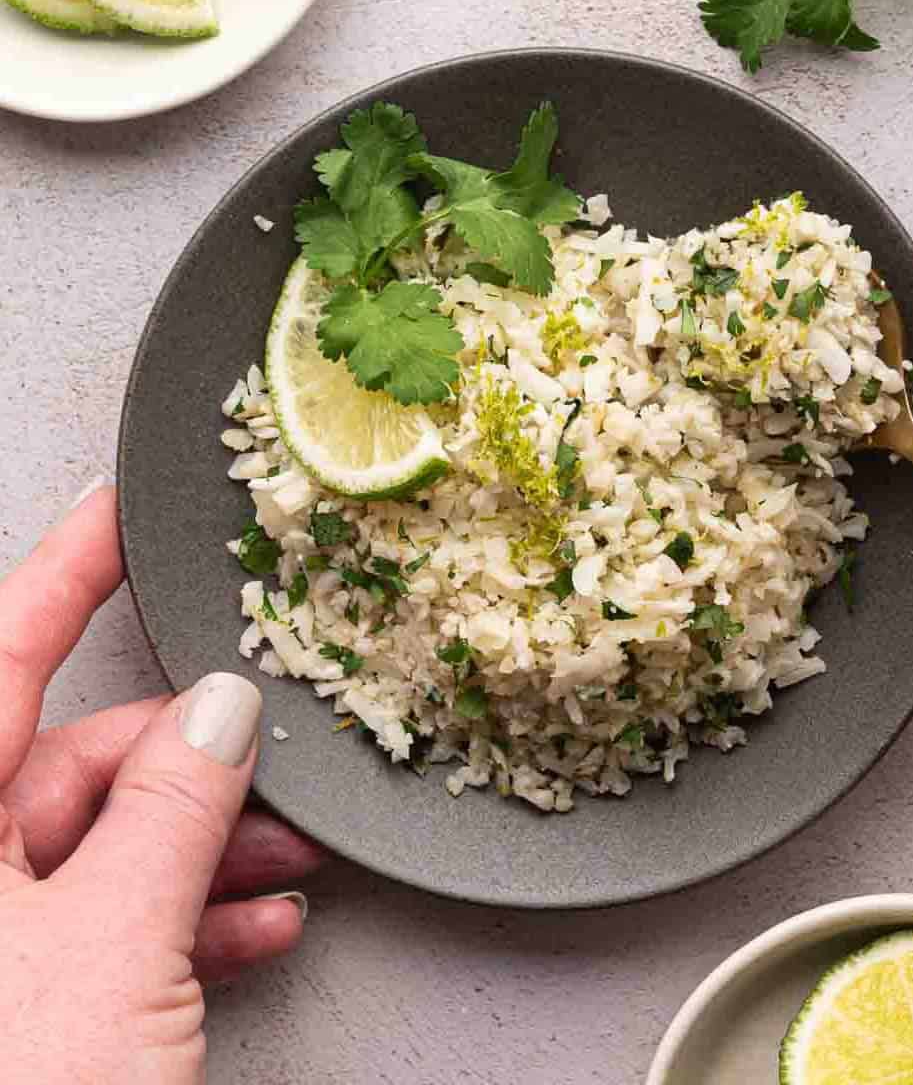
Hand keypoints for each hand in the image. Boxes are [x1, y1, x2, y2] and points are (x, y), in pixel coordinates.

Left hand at [0, 483, 322, 1083]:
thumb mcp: (106, 949)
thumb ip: (168, 814)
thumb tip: (220, 715)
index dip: (61, 573)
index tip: (115, 511)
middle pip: (67, 766)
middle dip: (182, 762)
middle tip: (265, 757)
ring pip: (97, 851)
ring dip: (201, 849)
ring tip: (283, 860)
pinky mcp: (22, 1004)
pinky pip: (105, 926)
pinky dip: (185, 921)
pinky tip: (252, 927)